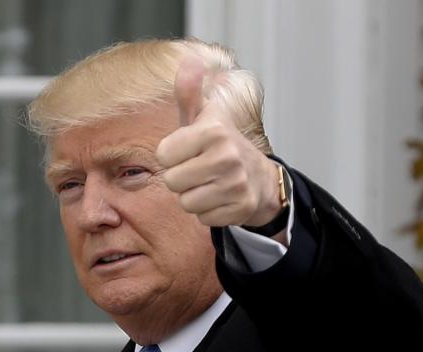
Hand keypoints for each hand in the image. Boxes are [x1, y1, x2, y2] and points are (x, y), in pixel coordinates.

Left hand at [155, 56, 281, 228]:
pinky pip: (203, 218)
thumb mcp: (204, 117)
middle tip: (199, 170)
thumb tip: (189, 61)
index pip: (163, 155)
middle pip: (172, 181)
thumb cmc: (220, 145)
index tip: (188, 150)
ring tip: (209, 184)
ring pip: (186, 202)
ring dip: (193, 196)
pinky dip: (208, 212)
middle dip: (181, 179)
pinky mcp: (240, 208)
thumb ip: (189, 93)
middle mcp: (226, 156)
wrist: (259, 177)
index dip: (171, 155)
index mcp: (213, 131)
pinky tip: (220, 198)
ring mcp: (236, 184)